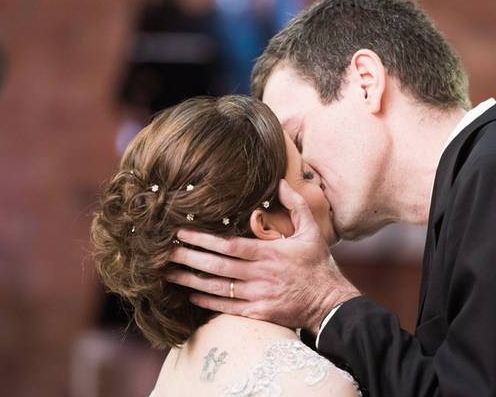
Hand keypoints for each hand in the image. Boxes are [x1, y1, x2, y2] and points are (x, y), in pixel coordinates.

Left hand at [166, 179, 360, 332]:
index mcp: (269, 253)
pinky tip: (191, 296)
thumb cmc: (318, 265)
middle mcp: (259, 274)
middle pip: (218, 266)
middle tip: (166, 251)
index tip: (183, 232)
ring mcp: (257, 295)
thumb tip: (280, 181)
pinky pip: (227, 308)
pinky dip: (207, 302)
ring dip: (191, 280)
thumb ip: (296, 205)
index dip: (204, 239)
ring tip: (169, 273)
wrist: (329, 303)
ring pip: (218, 287)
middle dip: (190, 257)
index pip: (230, 245)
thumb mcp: (312, 230)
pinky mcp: (258, 313)